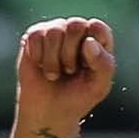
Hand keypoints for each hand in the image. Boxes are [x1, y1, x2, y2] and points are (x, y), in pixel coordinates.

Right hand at [14, 16, 114, 136]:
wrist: (48, 112)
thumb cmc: (77, 98)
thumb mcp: (98, 87)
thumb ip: (103, 64)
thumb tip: (88, 42)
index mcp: (97, 38)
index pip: (97, 27)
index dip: (91, 48)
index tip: (86, 67)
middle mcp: (77, 30)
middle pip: (75, 25)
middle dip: (70, 55)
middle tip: (69, 71)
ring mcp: (55, 30)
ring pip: (54, 31)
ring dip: (53, 61)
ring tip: (54, 73)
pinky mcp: (35, 35)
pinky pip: (35, 36)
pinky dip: (38, 57)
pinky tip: (41, 66)